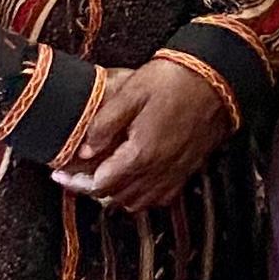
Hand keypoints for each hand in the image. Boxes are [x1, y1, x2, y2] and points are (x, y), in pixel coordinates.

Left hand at [50, 62, 232, 213]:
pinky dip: (145, 195)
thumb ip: (104, 124)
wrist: (217, 77)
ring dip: (118, 195)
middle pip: (117, 197)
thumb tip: (84, 150)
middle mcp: (159, 169)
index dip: (75, 182)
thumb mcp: (130, 93)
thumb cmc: (174, 80)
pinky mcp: (190, 167)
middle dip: (93, 189)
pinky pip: (163, 196)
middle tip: (78, 175)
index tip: (60, 174)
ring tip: (105, 178)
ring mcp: (177, 171)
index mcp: (141, 154)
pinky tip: (138, 179)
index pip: (99, 184)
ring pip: (139, 202)